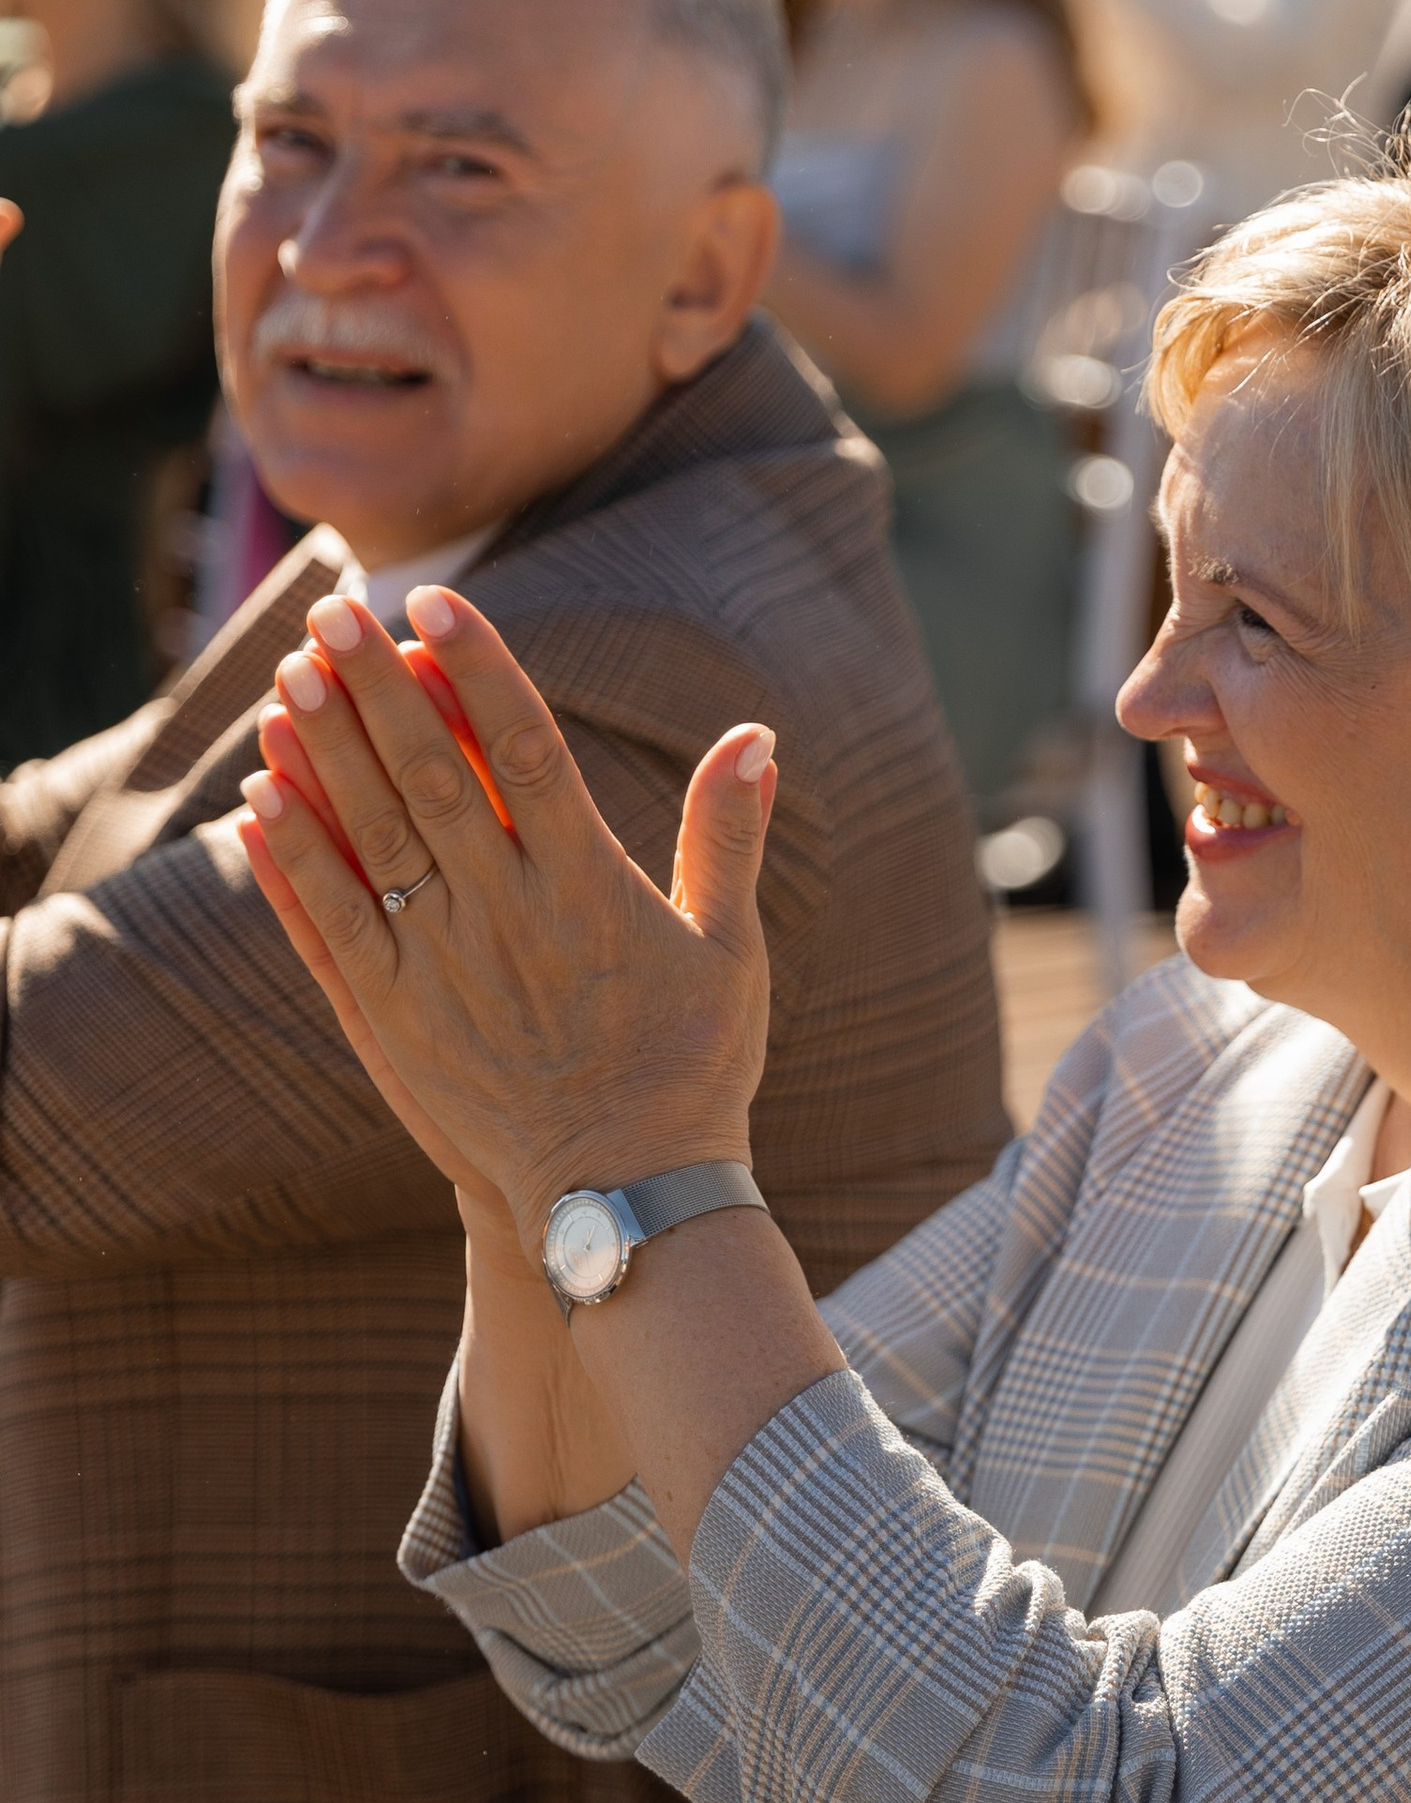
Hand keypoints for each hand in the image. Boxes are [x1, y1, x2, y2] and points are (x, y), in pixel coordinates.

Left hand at [232, 586, 775, 1269]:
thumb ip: (728, 837)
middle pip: (432, 776)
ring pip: (372, 837)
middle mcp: (509, 919)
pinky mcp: (395, 1019)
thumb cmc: (690, 1069)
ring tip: (291, 675)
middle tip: (337, 612)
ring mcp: (443, 968)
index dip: (477, 672)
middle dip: (379, 687)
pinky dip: (294, 859)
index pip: (526, 751)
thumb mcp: (732, 951)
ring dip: (326, 752)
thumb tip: (756, 734)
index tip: (436, 603)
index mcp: (592, 890)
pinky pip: (332, 924)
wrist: (626, 1199)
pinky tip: (261, 796)